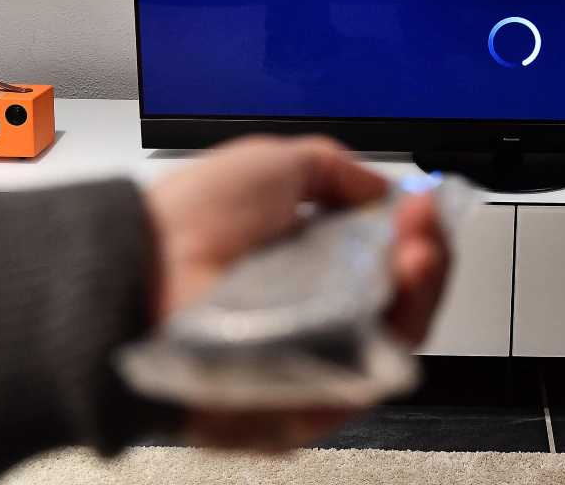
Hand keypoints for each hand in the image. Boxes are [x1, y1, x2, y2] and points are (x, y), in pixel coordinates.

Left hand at [143, 135, 450, 450]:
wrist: (137, 277)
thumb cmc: (184, 226)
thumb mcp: (269, 165)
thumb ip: (333, 169)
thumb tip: (384, 188)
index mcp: (302, 264)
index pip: (382, 259)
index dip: (409, 230)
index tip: (420, 202)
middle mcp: (311, 313)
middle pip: (400, 297)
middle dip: (425, 254)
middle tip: (426, 224)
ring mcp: (310, 358)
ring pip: (397, 336)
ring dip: (421, 287)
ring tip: (420, 248)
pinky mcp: (308, 400)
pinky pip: (374, 376)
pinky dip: (399, 330)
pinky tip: (402, 284)